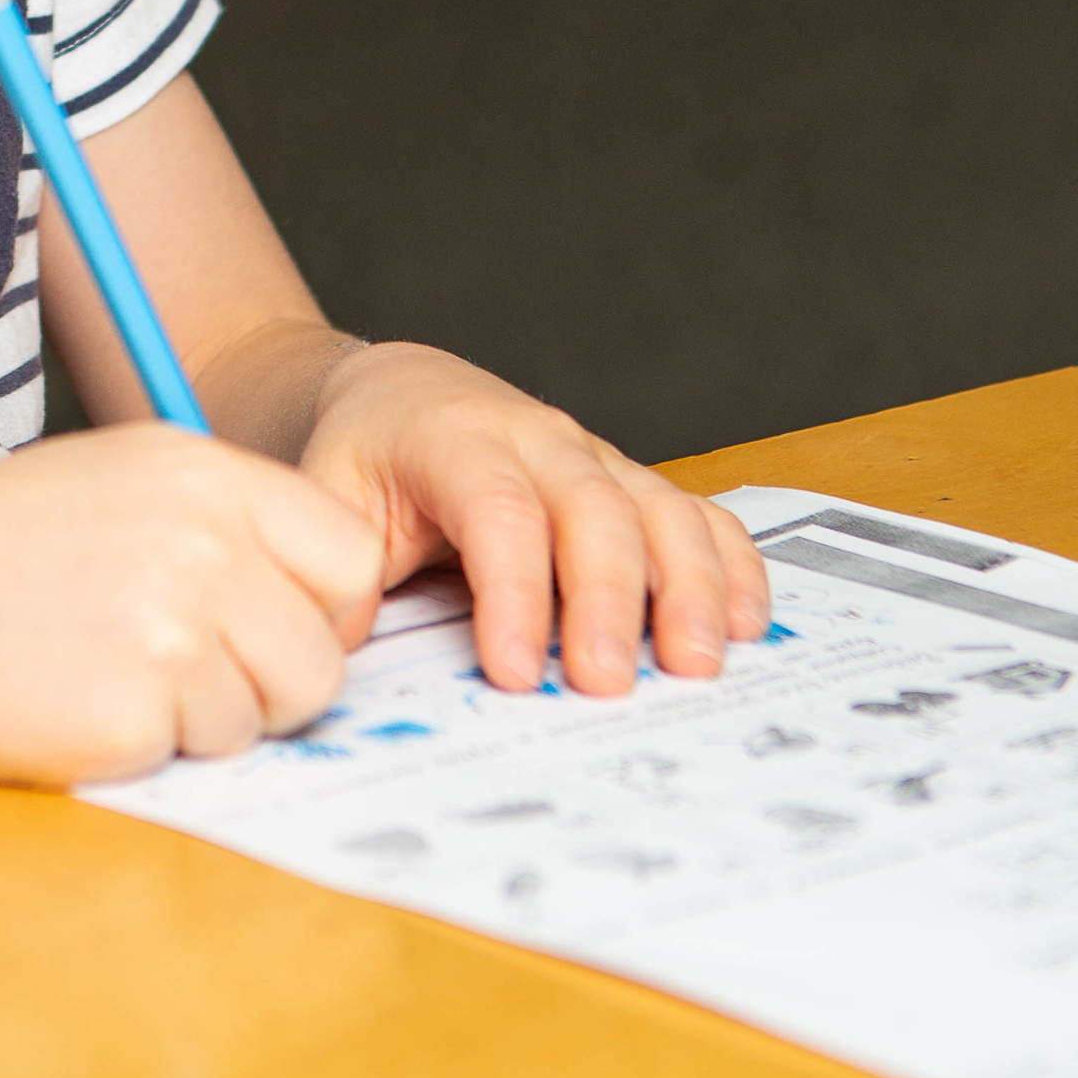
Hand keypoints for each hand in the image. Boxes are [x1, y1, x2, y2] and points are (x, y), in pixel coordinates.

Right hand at [0, 423, 385, 785]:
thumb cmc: (1, 540)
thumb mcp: (124, 480)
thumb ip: (228, 524)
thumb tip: (325, 603)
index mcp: (207, 475)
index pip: (348, 555)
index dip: (324, 608)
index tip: (276, 626)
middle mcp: (204, 544)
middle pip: (323, 658)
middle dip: (273, 684)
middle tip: (194, 672)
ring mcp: (171, 629)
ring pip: (266, 717)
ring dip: (209, 719)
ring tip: (122, 673)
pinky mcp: (133, 712)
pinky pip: (191, 755)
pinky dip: (147, 745)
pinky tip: (82, 698)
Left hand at [297, 341, 769, 696]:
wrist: (400, 393)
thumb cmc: (367, 456)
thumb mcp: (330, 499)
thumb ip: (337, 571)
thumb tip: (337, 652)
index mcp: (454, 437)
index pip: (496, 511)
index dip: (513, 592)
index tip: (516, 671)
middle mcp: (538, 439)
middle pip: (591, 511)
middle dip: (606, 601)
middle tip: (606, 684)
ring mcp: (596, 457)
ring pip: (659, 509)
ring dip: (688, 588)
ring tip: (696, 664)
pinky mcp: (632, 483)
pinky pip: (697, 515)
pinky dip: (730, 565)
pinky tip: (746, 623)